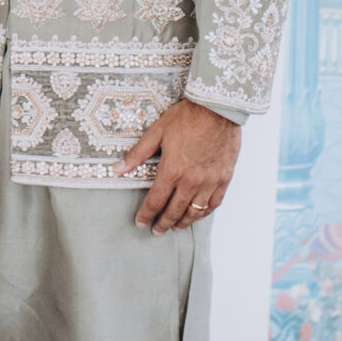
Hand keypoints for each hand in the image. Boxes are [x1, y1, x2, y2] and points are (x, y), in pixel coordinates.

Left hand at [117, 98, 241, 234]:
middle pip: (174, 211)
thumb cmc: (187, 117)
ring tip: (175, 227)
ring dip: (183, 223)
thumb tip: (117, 168)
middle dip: (163, 223)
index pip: (155, 201)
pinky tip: (197, 215)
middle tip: (156, 231)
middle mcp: (191, 181)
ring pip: (195, 212)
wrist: (218, 108)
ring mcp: (210, 182)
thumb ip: (137, 154)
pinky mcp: (224, 179)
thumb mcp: (157, 132)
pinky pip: (214, 204)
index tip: (140, 223)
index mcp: (172, 170)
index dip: (146, 215)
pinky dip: (204, 213)